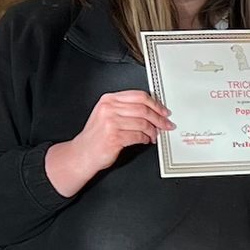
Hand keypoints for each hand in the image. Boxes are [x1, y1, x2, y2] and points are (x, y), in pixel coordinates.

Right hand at [47, 89, 172, 195]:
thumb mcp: (107, 114)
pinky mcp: (114, 137)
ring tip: (154, 135)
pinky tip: (145, 140)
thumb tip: (153, 110)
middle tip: (166, 124)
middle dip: (159, 118)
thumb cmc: (97, 135)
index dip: (156, 104)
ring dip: (153, 131)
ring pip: (143, 123)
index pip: (139, 96)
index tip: (164, 111)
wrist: (83, 153)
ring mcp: (111, 122)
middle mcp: (109, 109)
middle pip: (144, 109)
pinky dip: (145, 139)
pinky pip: (139, 136)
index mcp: (109, 100)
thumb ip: (126, 108)